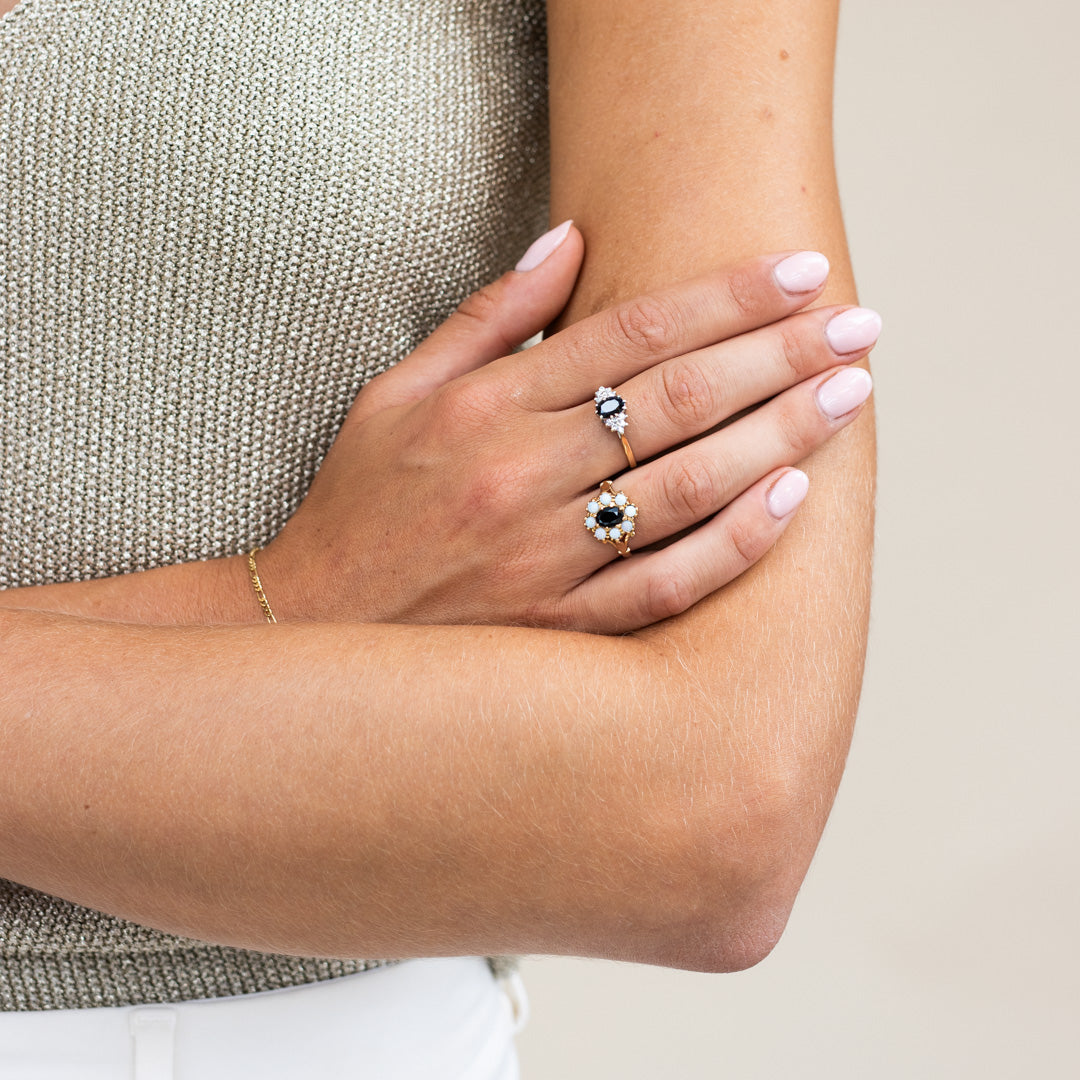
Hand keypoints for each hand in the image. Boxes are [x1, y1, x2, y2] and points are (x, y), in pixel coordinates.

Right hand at [258, 224, 878, 632]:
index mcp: (486, 409)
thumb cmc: (358, 505)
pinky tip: (791, 499)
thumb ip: (484, 318)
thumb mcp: (395, 392)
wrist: (310, 632)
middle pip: (676, 400)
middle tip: (860, 325)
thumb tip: (568, 240)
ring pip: (686, 485)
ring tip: (849, 395)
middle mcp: (523, 477)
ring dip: (778, 434)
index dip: (726, 297)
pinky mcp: (562, 627)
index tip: (801, 271)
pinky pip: (665, 585)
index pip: (632, 334)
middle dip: (780, 355)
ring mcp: (547, 558)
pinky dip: (733, 543)